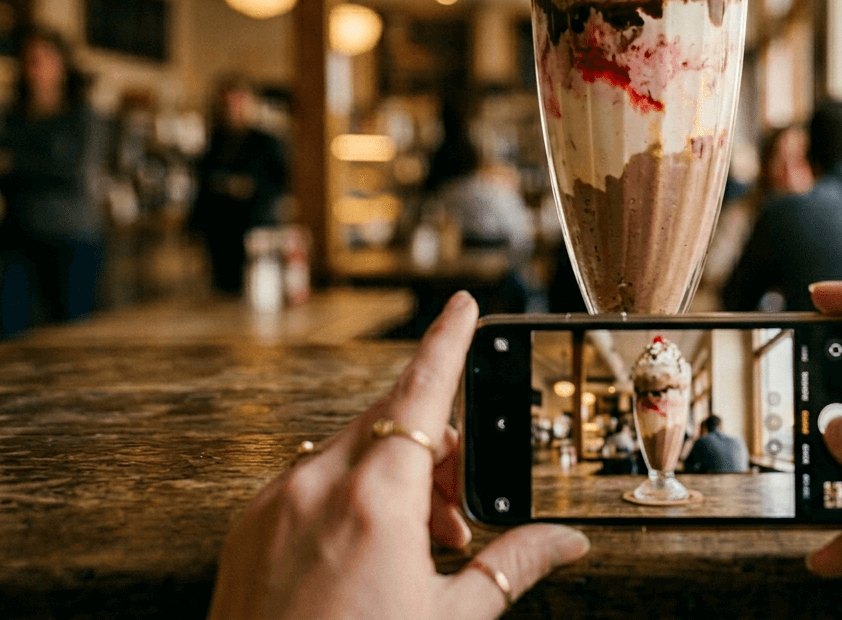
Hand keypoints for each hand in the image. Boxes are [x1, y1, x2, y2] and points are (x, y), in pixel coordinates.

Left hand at [208, 291, 589, 619]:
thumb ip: (511, 566)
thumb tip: (564, 542)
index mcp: (373, 502)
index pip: (421, 392)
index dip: (448, 342)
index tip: (461, 307)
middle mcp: (315, 488)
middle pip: (391, 422)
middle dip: (437, 447)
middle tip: (459, 512)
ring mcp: (272, 505)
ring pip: (349, 450)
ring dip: (394, 474)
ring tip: (418, 542)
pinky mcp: (246, 529)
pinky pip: (309, 480)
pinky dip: (348, 494)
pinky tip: (367, 550)